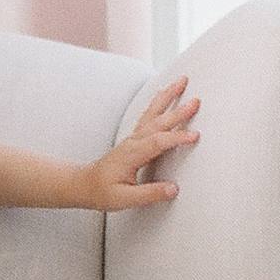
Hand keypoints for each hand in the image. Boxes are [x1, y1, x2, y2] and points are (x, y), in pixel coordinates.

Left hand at [79, 78, 199, 209]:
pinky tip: (165, 95)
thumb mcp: (124, 199)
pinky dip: (159, 103)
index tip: (194, 135)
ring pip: (153, 113)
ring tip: (181, 81)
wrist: (84, 184)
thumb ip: (149, 194)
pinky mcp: (135, 138)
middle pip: (158, 122)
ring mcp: (133, 138)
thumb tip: (173, 188)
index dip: (176, 138)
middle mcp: (133, 142)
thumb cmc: (102, 191)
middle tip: (196, 101)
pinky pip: (149, 116)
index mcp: (131, 155)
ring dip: (167, 96)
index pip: (157, 143)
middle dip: (177, 111)